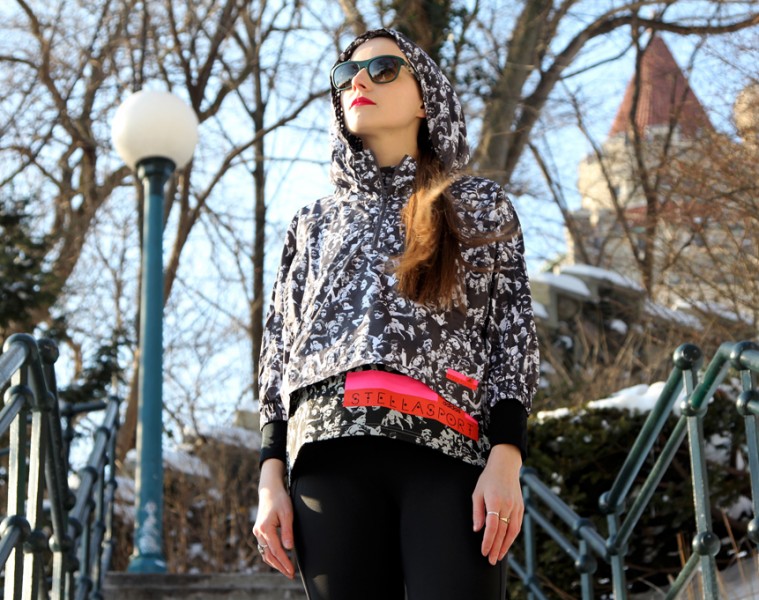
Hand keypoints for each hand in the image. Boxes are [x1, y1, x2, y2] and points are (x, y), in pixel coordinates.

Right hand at [252, 459, 295, 578]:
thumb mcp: (287, 514)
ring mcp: (257, 532)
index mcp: (265, 528)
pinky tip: (278, 559)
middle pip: (269, 555)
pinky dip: (271, 555)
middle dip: (280, 566)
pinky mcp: (259, 531)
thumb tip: (289, 548)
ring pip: (265, 553)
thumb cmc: (280, 499)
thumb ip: (287, 531)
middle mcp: (259, 532)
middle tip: (290, 575)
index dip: (285, 562)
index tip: (292, 571)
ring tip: (286, 570)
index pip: (276, 550)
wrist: (269, 490)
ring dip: (275, 563)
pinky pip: (263, 547)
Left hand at [472, 444, 523, 564]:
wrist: (505, 466)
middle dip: (496, 548)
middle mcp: (507, 505)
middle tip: (491, 560)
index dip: (488, 541)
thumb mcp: (477, 492)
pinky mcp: (521, 507)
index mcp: (495, 501)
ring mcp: (516, 507)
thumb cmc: (489, 479)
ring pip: (512, 531)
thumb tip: (477, 529)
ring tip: (499, 556)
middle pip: (503, 532)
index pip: (492, 526)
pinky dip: (512, 537)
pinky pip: (517, 526)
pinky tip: (507, 544)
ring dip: (506, 546)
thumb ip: (477, 512)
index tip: (483, 551)